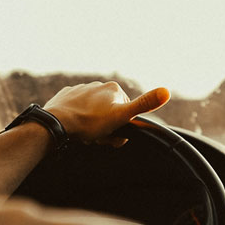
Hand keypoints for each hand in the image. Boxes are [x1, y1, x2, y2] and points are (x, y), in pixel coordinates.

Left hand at [42, 81, 170, 141]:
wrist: (57, 123)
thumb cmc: (90, 123)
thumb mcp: (121, 117)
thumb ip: (144, 104)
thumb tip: (167, 91)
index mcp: (113, 89)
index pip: (126, 113)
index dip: (122, 127)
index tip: (113, 136)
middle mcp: (97, 85)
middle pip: (109, 113)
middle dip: (106, 128)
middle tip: (98, 138)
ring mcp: (80, 90)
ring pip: (93, 113)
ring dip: (92, 125)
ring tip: (85, 135)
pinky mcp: (66, 96)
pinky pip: (76, 110)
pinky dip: (77, 120)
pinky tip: (74, 128)